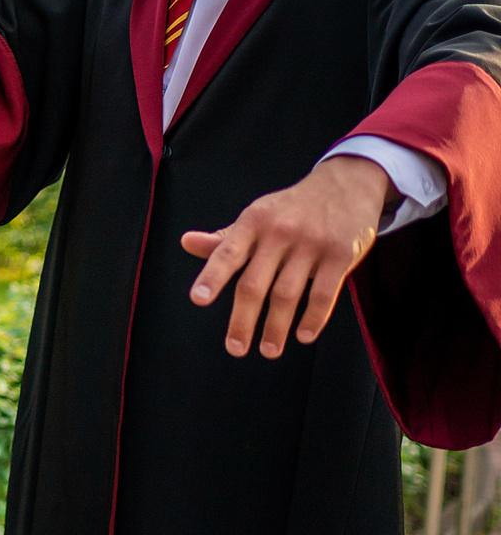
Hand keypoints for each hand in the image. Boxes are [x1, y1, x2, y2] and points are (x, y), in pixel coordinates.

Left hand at [179, 156, 389, 358]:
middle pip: (255, 283)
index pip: (228, 253)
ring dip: (276, 327)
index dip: (212, 277)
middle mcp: (280, 232)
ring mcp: (312, 243)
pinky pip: (323, 293)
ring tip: (269, 350)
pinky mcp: (341, 254)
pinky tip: (303, 335)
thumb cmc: (291, 208)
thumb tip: (186, 242)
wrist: (347, 184)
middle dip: (243, 320)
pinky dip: (313, 318)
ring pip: (287, 294)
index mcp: (253, 222)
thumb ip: (225, 239)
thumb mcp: (257, 215)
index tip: (198, 300)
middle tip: (235, 348)